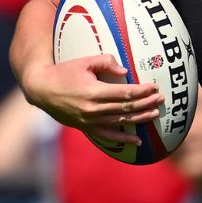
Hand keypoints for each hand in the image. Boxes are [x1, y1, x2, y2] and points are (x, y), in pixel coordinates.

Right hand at [21, 55, 160, 146]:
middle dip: (146, 103)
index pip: (125, 93)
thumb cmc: (63, 72)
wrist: (40, 89)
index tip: (154, 87)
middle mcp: (93, 108)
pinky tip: (138, 141)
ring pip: (121, 122)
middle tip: (161, 99)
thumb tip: (125, 71)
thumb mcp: (83, 61)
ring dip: (140, 119)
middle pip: (127, 108)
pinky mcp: (85, 127)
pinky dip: (124, 139)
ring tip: (155, 114)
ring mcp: (90, 120)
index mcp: (94, 91)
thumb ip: (105, 62)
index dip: (142, 91)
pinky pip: (108, 136)